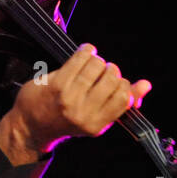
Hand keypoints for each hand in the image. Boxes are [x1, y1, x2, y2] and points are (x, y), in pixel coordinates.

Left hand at [3, 44, 151, 154]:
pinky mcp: (56, 84)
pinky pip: (79, 59)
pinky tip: (85, 52)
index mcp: (96, 125)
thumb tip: (146, 85)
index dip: (125, 85)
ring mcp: (69, 98)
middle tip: (101, 72)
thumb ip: (121, 103)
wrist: (30, 127)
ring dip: (97, 60)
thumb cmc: (65, 120)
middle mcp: (83, 113)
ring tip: (91, 63)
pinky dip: (86, 51)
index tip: (117, 81)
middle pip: (112, 78)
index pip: (124, 97)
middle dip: (110, 71)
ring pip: (97, 66)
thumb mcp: (95, 120)